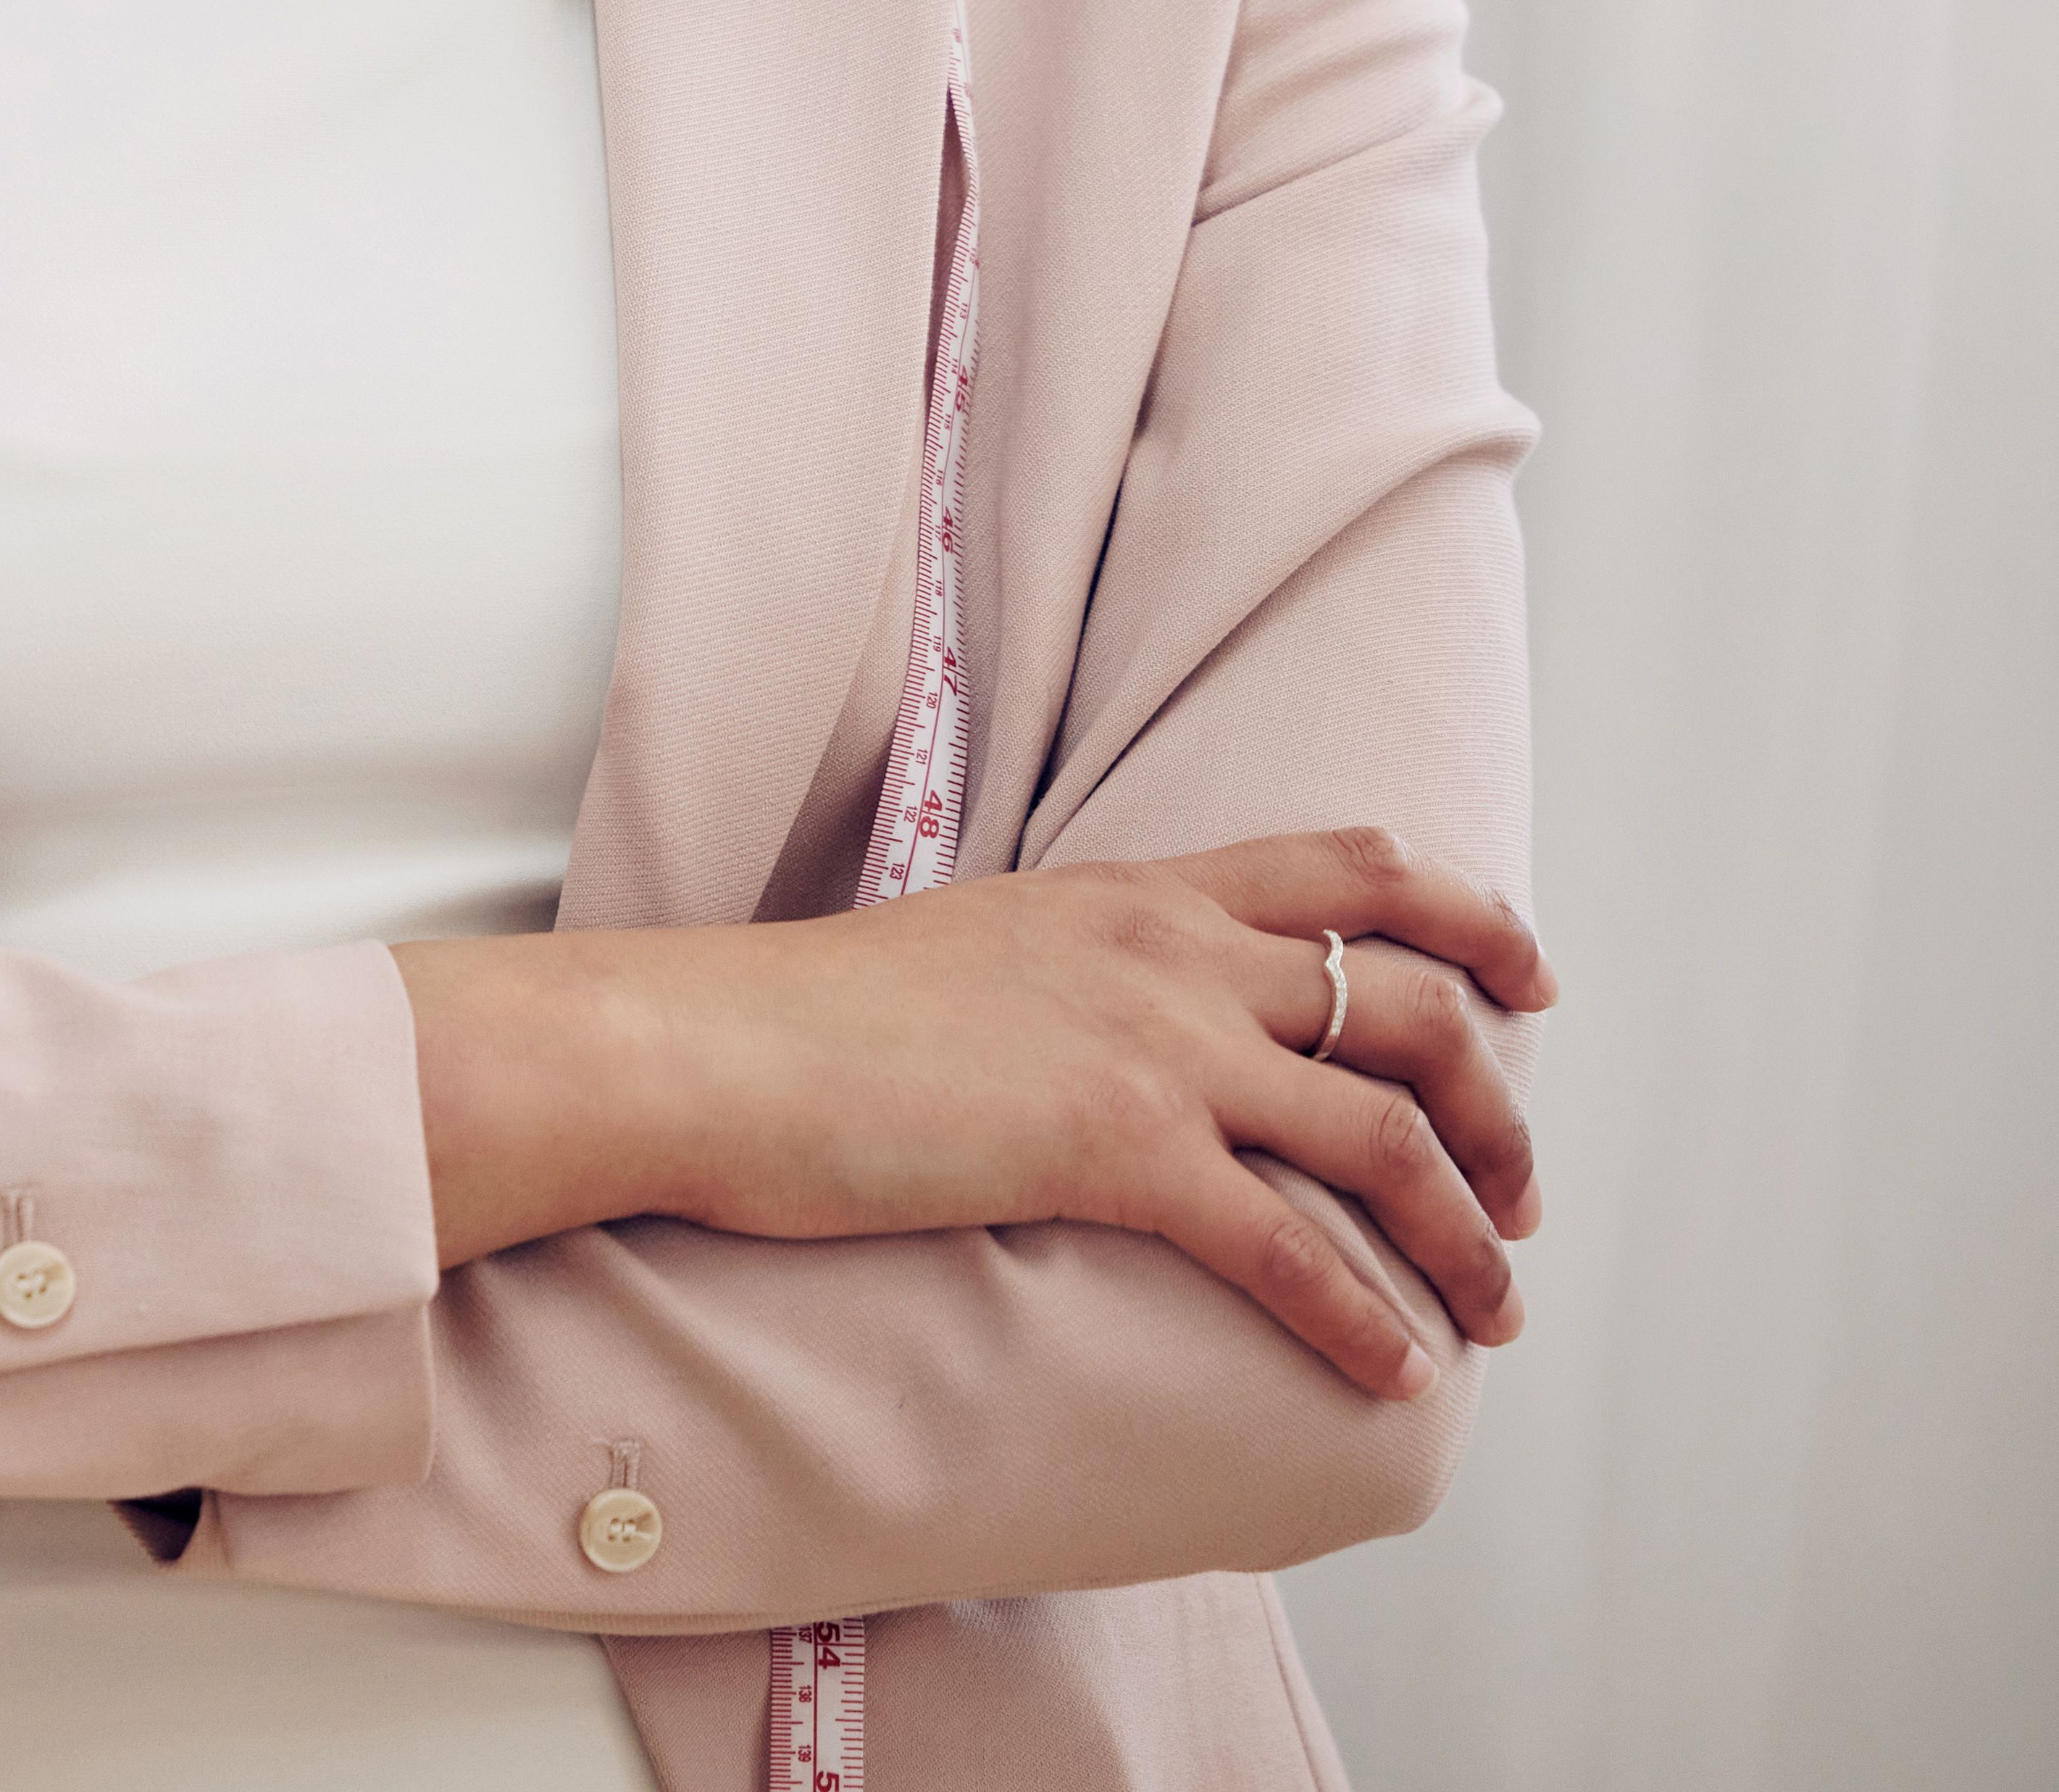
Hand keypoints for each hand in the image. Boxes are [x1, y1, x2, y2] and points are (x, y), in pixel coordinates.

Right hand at [405, 829, 1554, 1401]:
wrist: (713, 1049)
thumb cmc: (804, 1017)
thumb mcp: (976, 944)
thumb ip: (1073, 964)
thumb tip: (1117, 1021)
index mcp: (1133, 894)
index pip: (1349, 869)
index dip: (1467, 919)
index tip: (1525, 977)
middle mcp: (1169, 953)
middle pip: (1411, 1003)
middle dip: (1497, 1105)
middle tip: (1520, 1193)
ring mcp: (1152, 1048)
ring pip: (1386, 1129)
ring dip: (1467, 1228)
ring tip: (1494, 1302)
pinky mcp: (1117, 1150)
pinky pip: (1290, 1246)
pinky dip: (1364, 1318)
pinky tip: (1393, 1370)